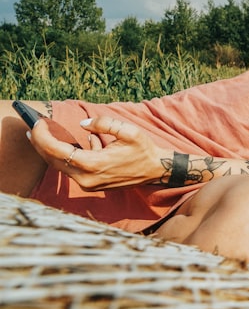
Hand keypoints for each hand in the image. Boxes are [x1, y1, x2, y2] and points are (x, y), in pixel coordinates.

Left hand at [27, 115, 168, 190]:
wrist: (156, 170)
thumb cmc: (144, 150)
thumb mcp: (128, 131)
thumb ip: (104, 124)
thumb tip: (83, 124)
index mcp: (93, 164)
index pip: (57, 150)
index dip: (43, 136)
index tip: (36, 123)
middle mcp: (87, 178)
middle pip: (53, 160)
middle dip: (40, 143)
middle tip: (32, 128)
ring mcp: (88, 184)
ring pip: (60, 166)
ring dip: (49, 151)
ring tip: (41, 135)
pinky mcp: (91, 185)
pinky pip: (71, 169)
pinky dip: (64, 156)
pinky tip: (68, 145)